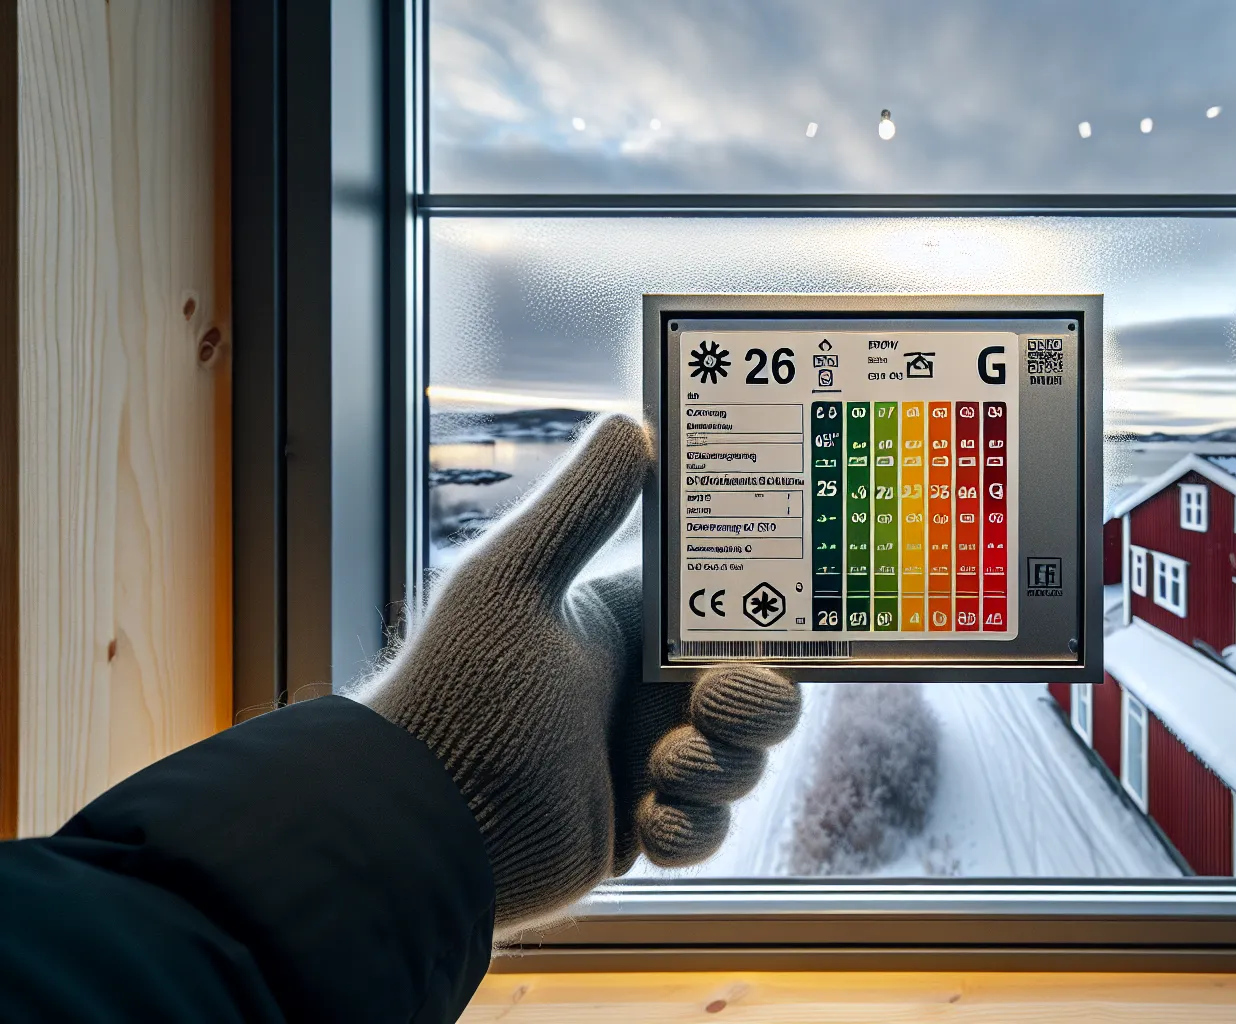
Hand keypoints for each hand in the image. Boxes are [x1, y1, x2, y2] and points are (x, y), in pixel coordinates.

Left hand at [360, 415, 800, 932]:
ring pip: (740, 764)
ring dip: (720, 767)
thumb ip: (580, 507)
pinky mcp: (639, 830)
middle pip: (756, 694)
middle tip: (714, 704)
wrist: (424, 817)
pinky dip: (690, 827)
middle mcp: (641, 694)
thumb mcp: (516, 581)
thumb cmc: (458, 689)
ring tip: (664, 767)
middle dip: (755, 704)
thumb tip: (630, 424)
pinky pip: (705, 832)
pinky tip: (647, 818)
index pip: (729, 613)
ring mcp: (644, 764)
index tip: (780, 617)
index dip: (765, 616)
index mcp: (627, 628)